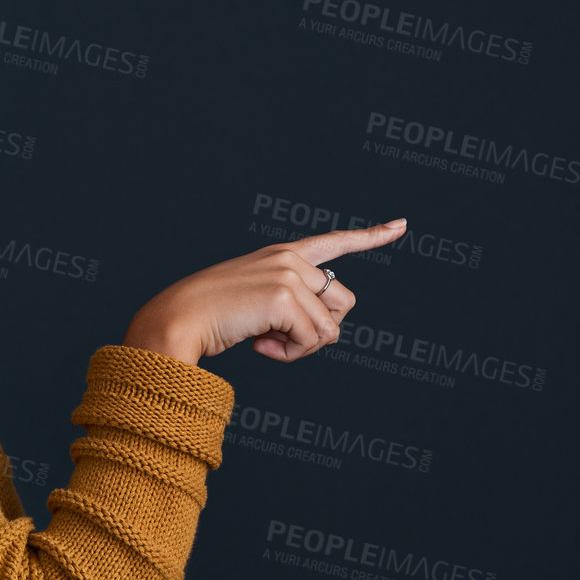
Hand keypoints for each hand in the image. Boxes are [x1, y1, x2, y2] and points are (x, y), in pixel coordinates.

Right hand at [122, 219, 407, 364]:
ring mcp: (289, 275)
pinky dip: (290, 354)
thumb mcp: (257, 303)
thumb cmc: (211, 318)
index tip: (401, 225)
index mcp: (282, 255)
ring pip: (330, 327)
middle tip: (280, 339)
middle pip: (344, 303)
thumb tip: (329, 331)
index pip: (334, 242)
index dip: (371, 236)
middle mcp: (290, 259)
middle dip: (320, 330)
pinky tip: (260, 347)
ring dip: (303, 346)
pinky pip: (312, 340)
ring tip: (266, 342)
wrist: (178, 320)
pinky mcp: (285, 296)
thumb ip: (292, 304)